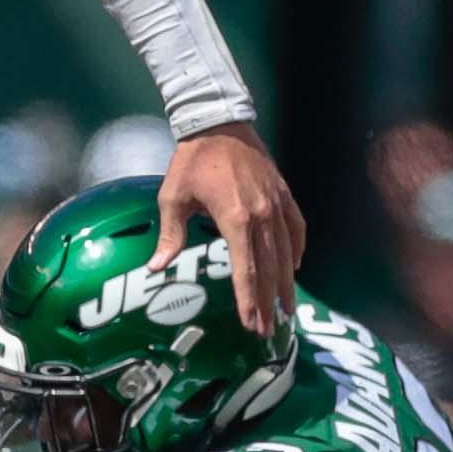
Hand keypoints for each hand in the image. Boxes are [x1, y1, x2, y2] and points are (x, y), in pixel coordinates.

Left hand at [155, 122, 304, 335]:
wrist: (219, 121)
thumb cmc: (192, 160)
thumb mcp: (173, 197)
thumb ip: (170, 236)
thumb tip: (156, 268)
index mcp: (235, 218)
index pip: (245, 269)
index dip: (247, 300)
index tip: (250, 323)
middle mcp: (261, 215)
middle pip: (268, 268)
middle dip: (267, 302)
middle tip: (267, 329)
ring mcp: (276, 205)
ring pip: (285, 253)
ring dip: (285, 284)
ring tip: (285, 309)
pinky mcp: (283, 195)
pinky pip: (296, 229)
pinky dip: (296, 250)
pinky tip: (293, 268)